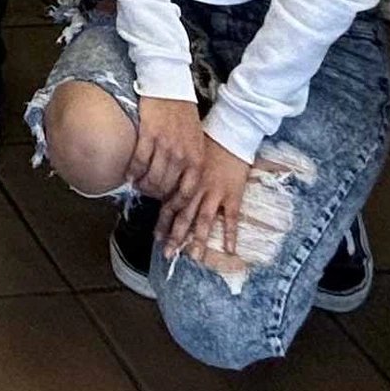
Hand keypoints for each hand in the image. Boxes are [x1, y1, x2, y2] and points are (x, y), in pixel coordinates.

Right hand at [127, 92, 205, 203]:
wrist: (170, 84)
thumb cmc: (183, 113)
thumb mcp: (195, 141)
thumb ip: (190, 162)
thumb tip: (179, 183)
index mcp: (196, 160)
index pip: (186, 193)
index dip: (174, 206)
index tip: (165, 211)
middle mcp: (182, 156)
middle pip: (166, 188)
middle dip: (154, 196)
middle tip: (146, 195)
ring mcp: (165, 146)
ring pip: (151, 178)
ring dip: (142, 185)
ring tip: (136, 185)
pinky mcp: (149, 135)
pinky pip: (138, 161)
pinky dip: (132, 172)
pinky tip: (128, 174)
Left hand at [159, 129, 254, 268]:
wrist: (230, 133)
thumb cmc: (206, 143)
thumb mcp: (184, 154)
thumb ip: (173, 172)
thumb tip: (157, 184)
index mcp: (184, 179)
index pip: (169, 204)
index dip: (162, 222)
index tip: (156, 237)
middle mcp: (197, 188)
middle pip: (184, 216)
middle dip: (175, 236)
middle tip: (168, 254)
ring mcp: (215, 192)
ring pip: (204, 220)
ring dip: (198, 239)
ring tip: (194, 257)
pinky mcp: (233, 194)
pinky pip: (232, 218)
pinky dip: (230, 234)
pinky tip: (228, 249)